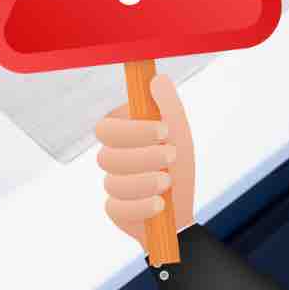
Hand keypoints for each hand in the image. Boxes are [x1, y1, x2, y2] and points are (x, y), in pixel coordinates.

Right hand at [96, 74, 195, 252]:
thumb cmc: (177, 166)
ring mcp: (112, 185)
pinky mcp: (116, 210)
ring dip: (145, 181)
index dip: (131, 130)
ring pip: (113, 183)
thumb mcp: (179, 134)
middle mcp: (112, 159)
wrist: (182, 209)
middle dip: (141, 156)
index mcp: (121, 136)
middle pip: (107, 156)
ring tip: (168, 181)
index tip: (163, 130)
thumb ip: (167, 107)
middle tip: (171, 155)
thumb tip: (157, 80)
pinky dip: (141, 207)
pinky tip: (159, 205)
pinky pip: (116, 209)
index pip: (106, 129)